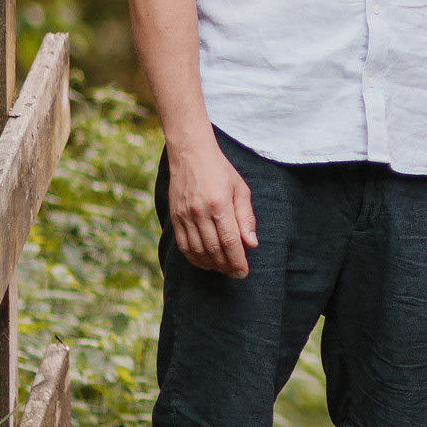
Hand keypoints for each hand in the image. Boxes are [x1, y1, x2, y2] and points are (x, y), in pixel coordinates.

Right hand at [167, 139, 257, 277]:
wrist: (191, 153)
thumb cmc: (220, 170)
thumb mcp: (240, 189)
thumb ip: (246, 217)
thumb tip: (251, 244)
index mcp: (219, 205)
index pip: (230, 242)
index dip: (237, 261)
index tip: (244, 272)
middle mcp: (199, 212)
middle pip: (214, 249)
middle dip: (226, 266)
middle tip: (236, 273)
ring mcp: (184, 215)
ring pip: (197, 250)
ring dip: (211, 264)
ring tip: (223, 269)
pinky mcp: (174, 217)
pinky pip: (183, 245)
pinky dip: (194, 258)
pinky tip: (204, 262)